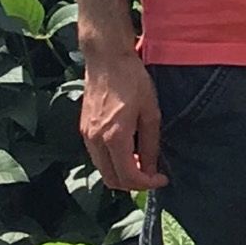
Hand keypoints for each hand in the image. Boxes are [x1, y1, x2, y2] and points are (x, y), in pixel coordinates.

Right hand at [79, 47, 166, 191]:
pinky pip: (97, 157)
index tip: (162, 179)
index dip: (146, 184)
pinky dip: (112, 162)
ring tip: (143, 163)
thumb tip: (151, 169)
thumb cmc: (133, 81)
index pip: (127, 176)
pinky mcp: (83, 129)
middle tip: (153, 176)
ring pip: (102, 170)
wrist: (107, 60)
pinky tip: (129, 151)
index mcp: (114, 137)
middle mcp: (95, 140)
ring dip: (122, 173)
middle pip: (111, 179)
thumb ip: (150, 144)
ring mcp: (86, 135)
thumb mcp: (151, 112)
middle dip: (133, 184)